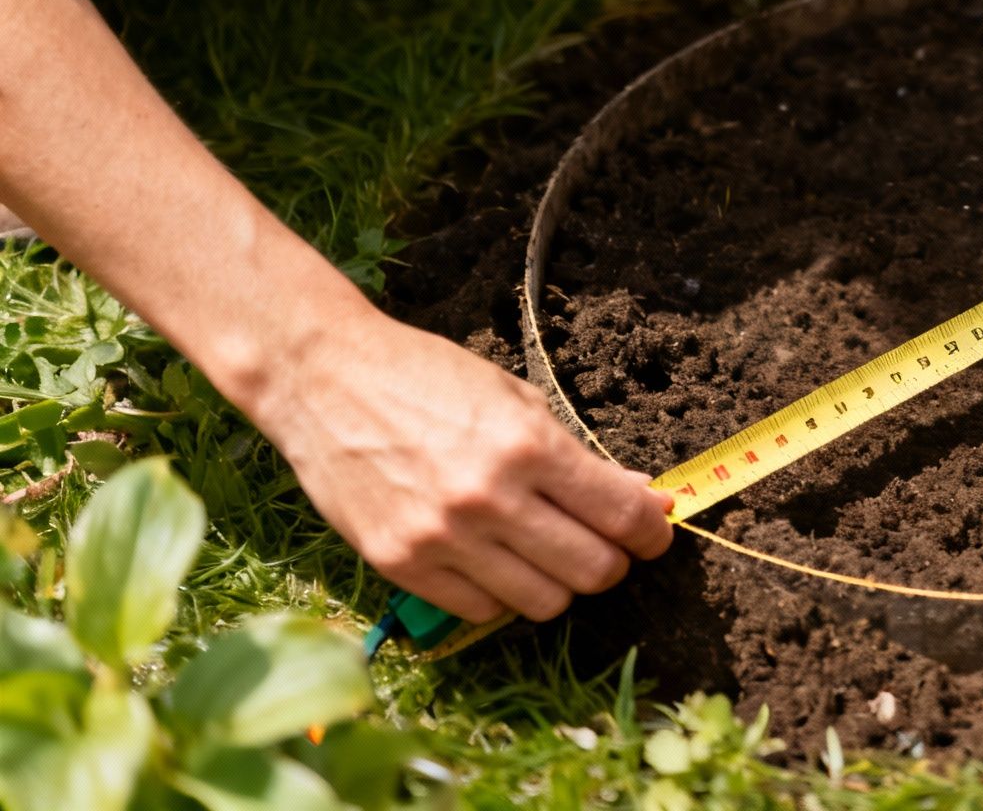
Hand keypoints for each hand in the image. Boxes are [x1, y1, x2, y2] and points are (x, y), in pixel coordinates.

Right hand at [246, 306, 674, 624]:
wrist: (323, 379)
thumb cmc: (427, 378)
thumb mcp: (517, 400)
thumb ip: (581, 458)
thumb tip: (646, 500)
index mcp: (528, 446)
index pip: (623, 516)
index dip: (652, 532)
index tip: (654, 532)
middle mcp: (490, 498)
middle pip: (594, 570)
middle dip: (613, 561)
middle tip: (604, 544)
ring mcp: (442, 537)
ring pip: (544, 602)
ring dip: (559, 582)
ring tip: (547, 552)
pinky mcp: (400, 565)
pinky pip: (482, 610)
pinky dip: (501, 593)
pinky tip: (494, 560)